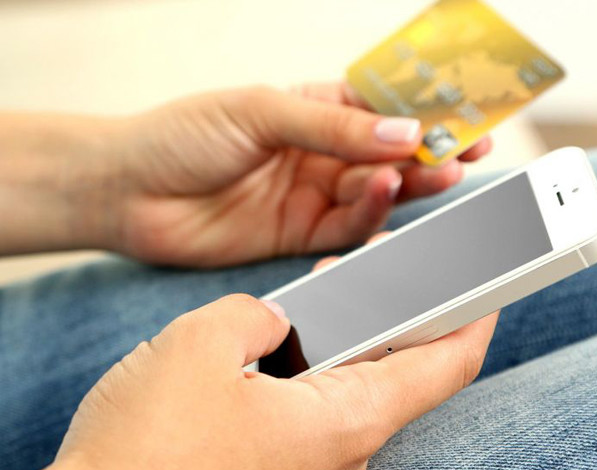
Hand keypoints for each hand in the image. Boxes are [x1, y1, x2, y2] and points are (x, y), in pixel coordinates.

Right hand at [54, 294, 497, 469]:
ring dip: (334, 343)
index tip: (486, 284)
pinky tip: (270, 348)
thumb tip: (273, 322)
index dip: (472, 319)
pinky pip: (307, 417)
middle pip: (391, 376)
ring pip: (342, 394)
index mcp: (342, 422)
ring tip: (310, 297)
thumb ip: (258, 315)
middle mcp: (337, 458)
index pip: (444, 367)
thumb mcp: (203, 342)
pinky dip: (303, 376)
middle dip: (385, 316)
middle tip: (372, 266)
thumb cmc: (146, 447)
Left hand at [103, 83, 490, 266]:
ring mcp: (309, 195)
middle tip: (465, 153)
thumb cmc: (183, 135)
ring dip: (406, 183)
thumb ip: (331, 127)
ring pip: (373, 191)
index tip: (467, 114)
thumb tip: (402, 130)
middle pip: (386, 152)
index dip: (425, 110)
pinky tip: (381, 194)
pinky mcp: (298, 236)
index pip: (380, 106)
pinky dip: (369, 214)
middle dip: (428, 151)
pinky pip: (346, 227)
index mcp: (310, 109)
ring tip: (435, 172)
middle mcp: (317, 152)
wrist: (129, 191)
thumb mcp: (259, 112)